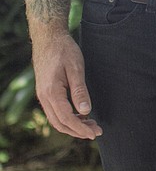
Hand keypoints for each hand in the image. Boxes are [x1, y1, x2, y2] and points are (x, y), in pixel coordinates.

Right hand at [25, 0, 101, 139]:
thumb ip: (80, 91)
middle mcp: (44, 97)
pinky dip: (68, 118)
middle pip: (60, 123)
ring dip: (73, 126)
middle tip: (97, 131)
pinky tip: (81, 115)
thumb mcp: (76, 69)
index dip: (81, 128)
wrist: (49, 37)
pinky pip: (55, 112)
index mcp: (51, 92)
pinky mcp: (46, 92)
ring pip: (56, 119)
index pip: (66, 118)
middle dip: (78, 131)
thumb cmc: (64, 50)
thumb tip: (86, 112)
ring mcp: (43, 95)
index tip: (95, 133)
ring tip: (91, 125)